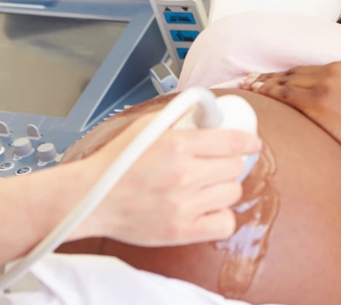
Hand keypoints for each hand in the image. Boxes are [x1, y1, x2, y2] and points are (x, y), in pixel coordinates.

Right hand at [75, 113, 261, 245]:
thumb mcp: (146, 127)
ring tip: (206, 188)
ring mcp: (184, 205)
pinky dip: (220, 217)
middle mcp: (185, 174)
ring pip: (232, 194)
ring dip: (223, 189)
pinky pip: (224, 224)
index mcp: (178, 145)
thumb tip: (207, 108)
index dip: (248, 142)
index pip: (234, 142)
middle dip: (229, 165)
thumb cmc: (115, 162)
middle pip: (235, 168)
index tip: (251, 144)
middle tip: (217, 167)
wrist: (88, 200)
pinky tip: (207, 210)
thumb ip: (179, 117)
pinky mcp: (181, 231)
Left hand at [241, 59, 340, 177]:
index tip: (273, 78)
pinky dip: (266, 95)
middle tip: (251, 81)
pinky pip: (284, 96)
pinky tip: (255, 97)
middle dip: (271, 77)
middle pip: (295, 73)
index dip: (289, 75)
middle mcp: (338, 70)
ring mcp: (327, 85)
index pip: (311, 69)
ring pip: (285, 82)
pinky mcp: (318, 104)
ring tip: (248, 88)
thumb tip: (337, 106)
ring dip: (264, 85)